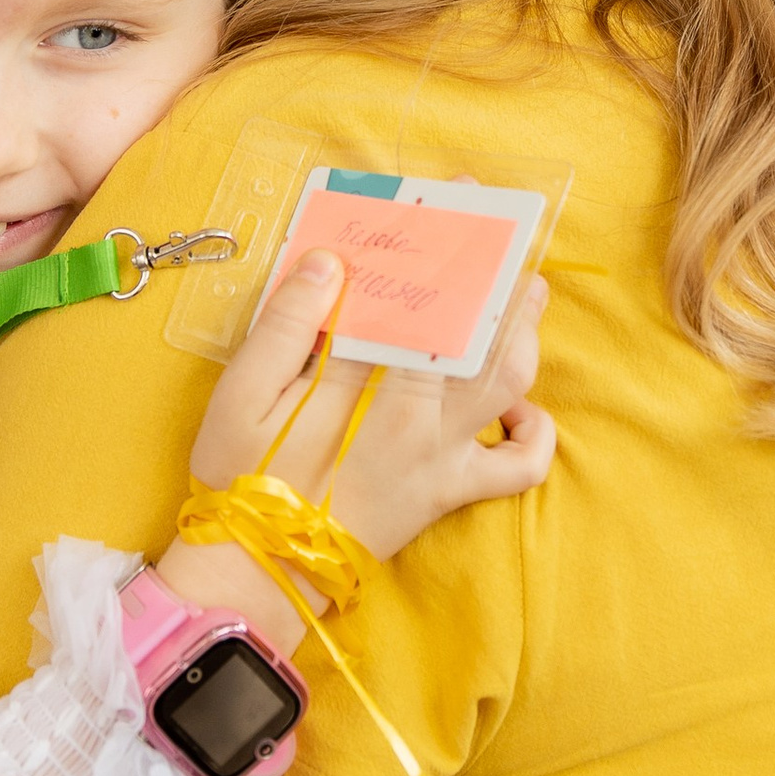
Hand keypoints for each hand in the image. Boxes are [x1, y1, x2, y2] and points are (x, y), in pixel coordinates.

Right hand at [157, 253, 556, 656]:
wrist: (260, 572)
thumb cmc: (243, 478)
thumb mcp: (240, 396)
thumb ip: (286, 327)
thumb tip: (329, 264)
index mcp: (368, 389)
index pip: (420, 298)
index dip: (442, 245)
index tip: (456, 202)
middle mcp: (423, 421)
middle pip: (483, 334)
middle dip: (501, 278)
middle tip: (509, 237)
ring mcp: (445, 459)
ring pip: (511, 383)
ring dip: (524, 333)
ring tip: (525, 296)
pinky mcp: (452, 494)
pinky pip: (518, 468)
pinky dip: (534, 432)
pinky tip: (522, 404)